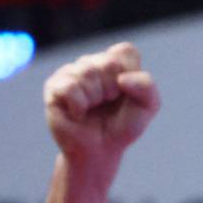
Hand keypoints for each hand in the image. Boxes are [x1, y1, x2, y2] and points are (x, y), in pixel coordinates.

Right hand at [42, 42, 159, 176]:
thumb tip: (122, 79)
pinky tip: (78, 113)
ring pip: (88, 73)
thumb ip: (147, 87)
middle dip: (114, 90)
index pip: (125, 51)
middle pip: (109, 63)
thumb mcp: (148, 107)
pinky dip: (79, 105)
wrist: (100, 150)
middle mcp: (91, 62)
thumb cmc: (123, 126)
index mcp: (115, 62)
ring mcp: (71, 72)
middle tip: (108, 103)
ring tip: (93, 108)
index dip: (131, 75)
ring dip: (96, 98)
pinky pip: (70, 87)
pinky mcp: (53, 86)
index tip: (126, 93)